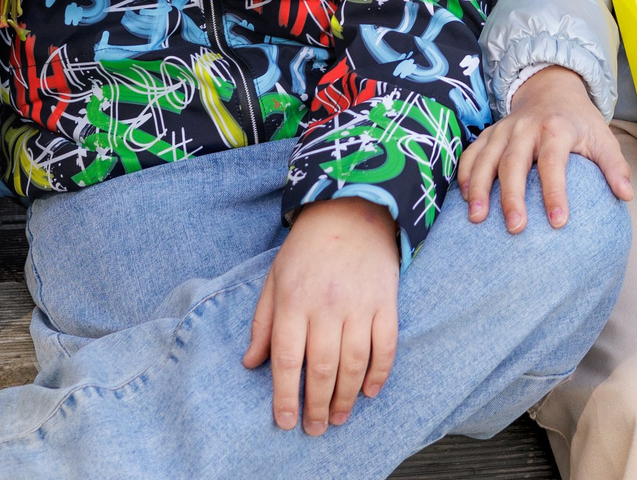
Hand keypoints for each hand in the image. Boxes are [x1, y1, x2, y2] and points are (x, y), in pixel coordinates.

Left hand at [243, 197, 400, 435]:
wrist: (352, 209)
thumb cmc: (306, 248)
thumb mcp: (274, 279)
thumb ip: (263, 323)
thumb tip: (251, 363)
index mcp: (293, 300)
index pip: (288, 359)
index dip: (285, 396)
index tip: (284, 422)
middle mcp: (326, 305)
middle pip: (322, 368)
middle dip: (317, 405)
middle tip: (315, 428)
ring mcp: (359, 303)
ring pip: (354, 362)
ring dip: (347, 397)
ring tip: (339, 417)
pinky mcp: (386, 300)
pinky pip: (386, 344)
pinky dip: (379, 372)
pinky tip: (369, 391)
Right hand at [457, 65, 632, 232]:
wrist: (552, 89)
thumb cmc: (579, 121)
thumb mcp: (602, 137)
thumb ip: (615, 166)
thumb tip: (626, 195)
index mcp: (556, 128)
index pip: (554, 162)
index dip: (555, 192)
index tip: (559, 222)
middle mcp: (526, 127)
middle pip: (514, 162)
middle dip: (512, 196)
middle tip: (515, 227)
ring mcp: (504, 129)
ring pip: (486, 158)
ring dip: (479, 188)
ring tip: (478, 218)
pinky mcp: (489, 134)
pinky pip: (471, 153)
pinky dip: (465, 174)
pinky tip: (465, 199)